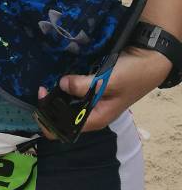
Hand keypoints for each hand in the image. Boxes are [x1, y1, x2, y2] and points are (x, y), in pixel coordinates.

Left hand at [38, 47, 170, 135]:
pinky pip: (73, 92)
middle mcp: (92, 113)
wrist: (148, 60)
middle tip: (41, 88)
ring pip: (67, 105)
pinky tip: (56, 78)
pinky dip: (63, 87)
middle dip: (49, 107)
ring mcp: (92, 101)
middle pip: (64, 118)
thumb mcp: (109, 80)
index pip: (67, 130)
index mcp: (97, 118)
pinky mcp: (92, 89)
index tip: (40, 104)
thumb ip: (85, 85)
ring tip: (44, 84)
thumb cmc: (132, 75)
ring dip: (55, 97)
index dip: (50, 121)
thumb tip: (61, 84)